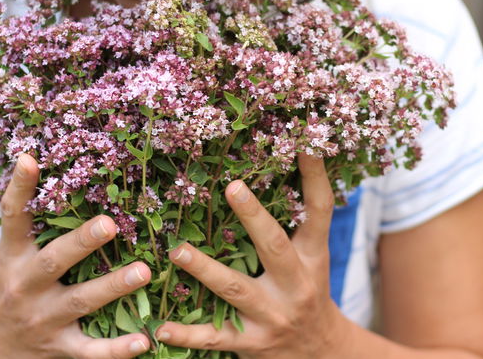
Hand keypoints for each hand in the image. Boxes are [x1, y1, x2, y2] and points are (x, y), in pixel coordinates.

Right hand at [0, 154, 151, 358]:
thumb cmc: (8, 288)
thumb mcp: (10, 255)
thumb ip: (29, 220)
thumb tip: (38, 159)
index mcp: (14, 257)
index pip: (13, 217)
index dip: (20, 188)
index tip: (30, 159)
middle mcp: (27, 286)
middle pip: (54, 261)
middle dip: (82, 242)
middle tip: (109, 224)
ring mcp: (44, 319)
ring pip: (81, 301)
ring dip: (113, 287)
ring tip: (143, 272)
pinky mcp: (60, 347)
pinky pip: (91, 351)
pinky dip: (117, 350)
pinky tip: (144, 341)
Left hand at [155, 154, 349, 357]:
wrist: (321, 351)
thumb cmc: (309, 290)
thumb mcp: (314, 257)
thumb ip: (300, 222)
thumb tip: (292, 161)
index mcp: (312, 257)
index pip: (318, 212)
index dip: (315, 178)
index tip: (305, 143)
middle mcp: (295, 284)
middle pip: (274, 247)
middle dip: (254, 217)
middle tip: (232, 187)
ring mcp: (271, 315)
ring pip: (234, 289)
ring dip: (204, 270)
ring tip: (177, 250)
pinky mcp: (250, 342)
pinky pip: (214, 337)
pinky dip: (187, 334)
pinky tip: (161, 328)